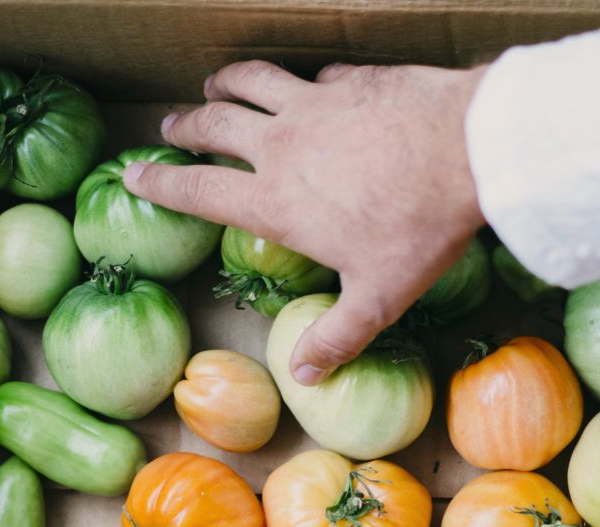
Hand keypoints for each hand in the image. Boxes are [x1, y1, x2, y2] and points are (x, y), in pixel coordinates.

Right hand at [123, 60, 487, 384]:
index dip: (160, 184)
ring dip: (226, 84)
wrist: (467, 149)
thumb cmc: (419, 229)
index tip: (132, 174)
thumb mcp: (378, 298)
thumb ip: (337, 336)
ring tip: (213, 86)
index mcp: (275, 201)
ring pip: (252, 83)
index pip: (199, 190)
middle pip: (214, 128)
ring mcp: (314, 105)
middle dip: (185, 127)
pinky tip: (310, 86)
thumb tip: (305, 375)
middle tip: (169, 127)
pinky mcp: (351, 81)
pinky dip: (302, 82)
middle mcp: (281, 146)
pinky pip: (313, 77)